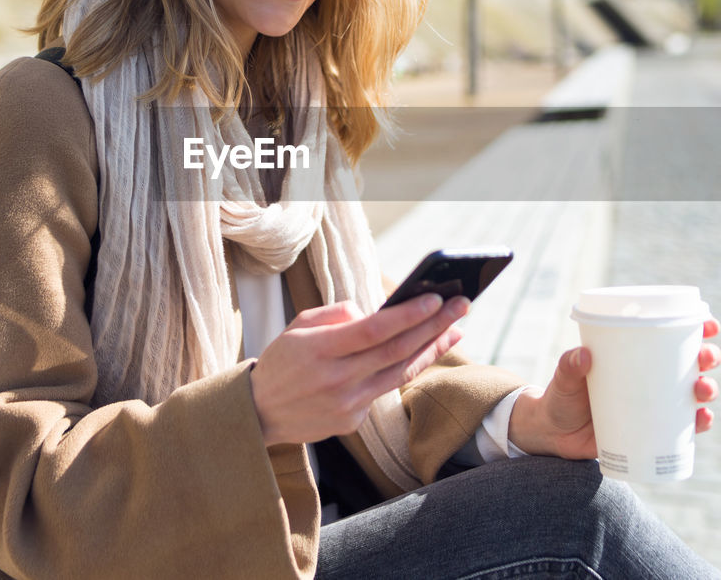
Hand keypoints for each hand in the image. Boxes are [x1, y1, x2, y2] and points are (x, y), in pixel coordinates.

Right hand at [250, 294, 469, 446]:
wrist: (258, 413)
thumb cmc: (282, 361)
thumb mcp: (299, 326)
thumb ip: (337, 315)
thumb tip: (376, 312)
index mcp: (319, 350)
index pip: (373, 330)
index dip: (408, 315)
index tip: (436, 299)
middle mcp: (336, 380)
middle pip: (395, 351)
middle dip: (434, 327)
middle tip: (462, 306)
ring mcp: (346, 405)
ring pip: (399, 373)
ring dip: (432, 349)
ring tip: (456, 330)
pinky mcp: (352, 422)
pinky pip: (382, 391)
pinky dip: (403, 369)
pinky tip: (422, 351)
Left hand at [508, 318, 720, 458]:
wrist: (554, 436)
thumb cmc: (562, 397)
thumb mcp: (563, 378)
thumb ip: (568, 366)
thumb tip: (584, 356)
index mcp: (634, 357)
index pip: (670, 337)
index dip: (697, 328)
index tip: (708, 324)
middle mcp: (650, 379)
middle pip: (691, 364)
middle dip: (707, 358)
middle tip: (706, 359)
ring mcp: (653, 405)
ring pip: (693, 394)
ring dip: (707, 389)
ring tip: (703, 391)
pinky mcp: (652, 432)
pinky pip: (684, 428)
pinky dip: (699, 423)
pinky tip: (703, 419)